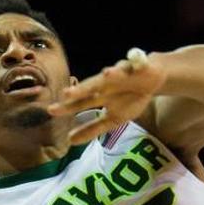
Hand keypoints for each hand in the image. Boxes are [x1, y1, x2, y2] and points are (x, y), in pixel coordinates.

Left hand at [47, 49, 164, 144]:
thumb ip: (93, 129)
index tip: (51, 111)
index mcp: (99, 95)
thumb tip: (70, 141)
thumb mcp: (112, 118)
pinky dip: (137, 62)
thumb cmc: (129, 99)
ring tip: (106, 74)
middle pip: (92, 86)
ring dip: (111, 74)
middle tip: (67, 94)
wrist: (151, 80)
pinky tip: (137, 66)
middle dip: (82, 89)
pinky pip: (138, 63)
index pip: (81, 102)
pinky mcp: (139, 65)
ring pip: (115, 72)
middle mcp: (107, 82)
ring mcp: (122, 72)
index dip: (67, 106)